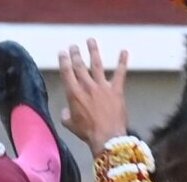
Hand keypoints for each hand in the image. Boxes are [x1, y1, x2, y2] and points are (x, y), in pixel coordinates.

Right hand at [59, 39, 128, 155]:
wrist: (107, 137)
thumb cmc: (87, 133)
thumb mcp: (70, 125)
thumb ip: (66, 115)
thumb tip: (65, 112)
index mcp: (74, 94)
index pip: (66, 72)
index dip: (63, 61)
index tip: (62, 53)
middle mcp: (87, 86)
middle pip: (79, 65)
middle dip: (76, 54)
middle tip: (73, 46)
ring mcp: (102, 87)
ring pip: (97, 64)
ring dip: (93, 51)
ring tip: (91, 41)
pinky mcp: (116, 90)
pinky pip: (120, 73)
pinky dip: (122, 62)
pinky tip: (124, 52)